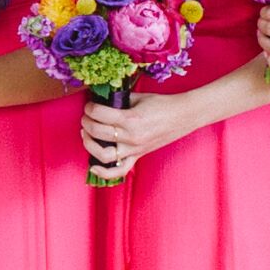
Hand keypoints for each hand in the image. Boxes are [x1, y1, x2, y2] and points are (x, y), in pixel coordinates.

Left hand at [79, 88, 193, 180]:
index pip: (99, 114)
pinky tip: (93, 166)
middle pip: (97, 132)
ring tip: (86, 135)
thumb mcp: (138, 97)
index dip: (90, 108)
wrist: (183, 115)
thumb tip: (101, 101)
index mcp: (130, 118)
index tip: (89, 105)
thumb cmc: (162, 104)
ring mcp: (134, 149)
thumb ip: (119, 101)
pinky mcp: (138, 156)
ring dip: (89, 144)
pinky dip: (104, 172)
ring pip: (103, 154)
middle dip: (86, 122)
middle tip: (86, 116)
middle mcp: (131, 136)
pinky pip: (120, 171)